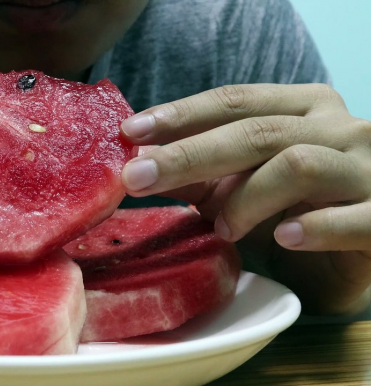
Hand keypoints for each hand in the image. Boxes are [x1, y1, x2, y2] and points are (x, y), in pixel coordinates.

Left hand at [120, 83, 370, 313]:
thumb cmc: (295, 216)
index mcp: (304, 109)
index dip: (181, 114)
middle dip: (189, 154)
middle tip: (138, 178)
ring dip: (246, 198)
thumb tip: (140, 162)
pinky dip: (313, 228)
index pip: (234, 101)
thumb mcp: (240, 192)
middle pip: (256, 131)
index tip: (131, 132)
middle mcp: (340, 128)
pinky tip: (283, 239)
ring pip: (297, 165)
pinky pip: (353, 218)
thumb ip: (202, 175)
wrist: (356, 258)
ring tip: (221, 228)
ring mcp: (369, 169)